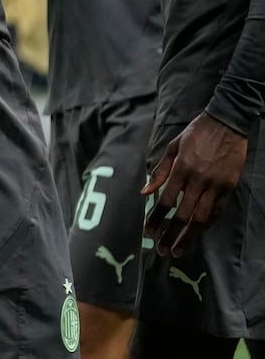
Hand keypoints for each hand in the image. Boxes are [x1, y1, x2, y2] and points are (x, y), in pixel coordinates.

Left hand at [142, 112, 248, 257]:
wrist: (227, 124)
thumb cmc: (196, 133)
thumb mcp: (172, 147)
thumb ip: (159, 171)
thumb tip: (145, 192)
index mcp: (182, 169)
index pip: (166, 201)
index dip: (156, 219)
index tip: (148, 233)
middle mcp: (199, 181)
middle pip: (183, 216)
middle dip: (171, 236)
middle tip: (161, 251)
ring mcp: (216, 186)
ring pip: (201, 219)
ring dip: (189, 237)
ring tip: (179, 251)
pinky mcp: (229, 188)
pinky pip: (217, 212)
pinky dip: (206, 225)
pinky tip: (197, 234)